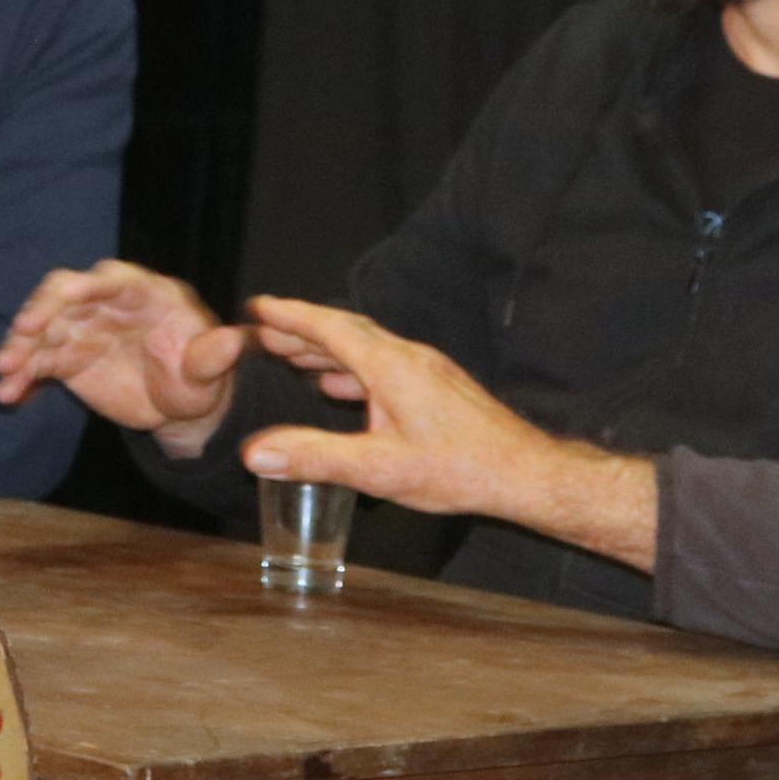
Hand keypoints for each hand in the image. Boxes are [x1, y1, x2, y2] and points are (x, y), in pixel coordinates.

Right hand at [0, 261, 252, 453]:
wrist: (179, 405)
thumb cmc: (198, 377)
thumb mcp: (209, 372)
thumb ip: (214, 357)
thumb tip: (233, 341)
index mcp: (144, 292)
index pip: (108, 278)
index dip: (82, 286)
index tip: (61, 298)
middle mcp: (106, 302)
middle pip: (64, 293)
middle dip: (40, 310)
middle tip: (21, 333)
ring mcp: (82, 327)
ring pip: (43, 328)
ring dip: (20, 347)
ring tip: (4, 372)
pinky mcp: (67, 357)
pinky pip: (38, 362)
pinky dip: (21, 376)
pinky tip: (8, 394)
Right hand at [232, 298, 657, 568]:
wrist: (524, 472)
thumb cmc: (459, 470)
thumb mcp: (378, 470)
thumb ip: (314, 457)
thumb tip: (254, 453)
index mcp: (391, 366)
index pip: (330, 327)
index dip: (289, 316)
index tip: (257, 307)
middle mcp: (409, 358)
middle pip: (345, 331)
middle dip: (301, 328)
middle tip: (262, 330)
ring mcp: (426, 370)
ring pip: (366, 348)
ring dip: (325, 348)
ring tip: (291, 354)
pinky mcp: (437, 387)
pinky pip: (383, 365)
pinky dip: (352, 368)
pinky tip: (340, 387)